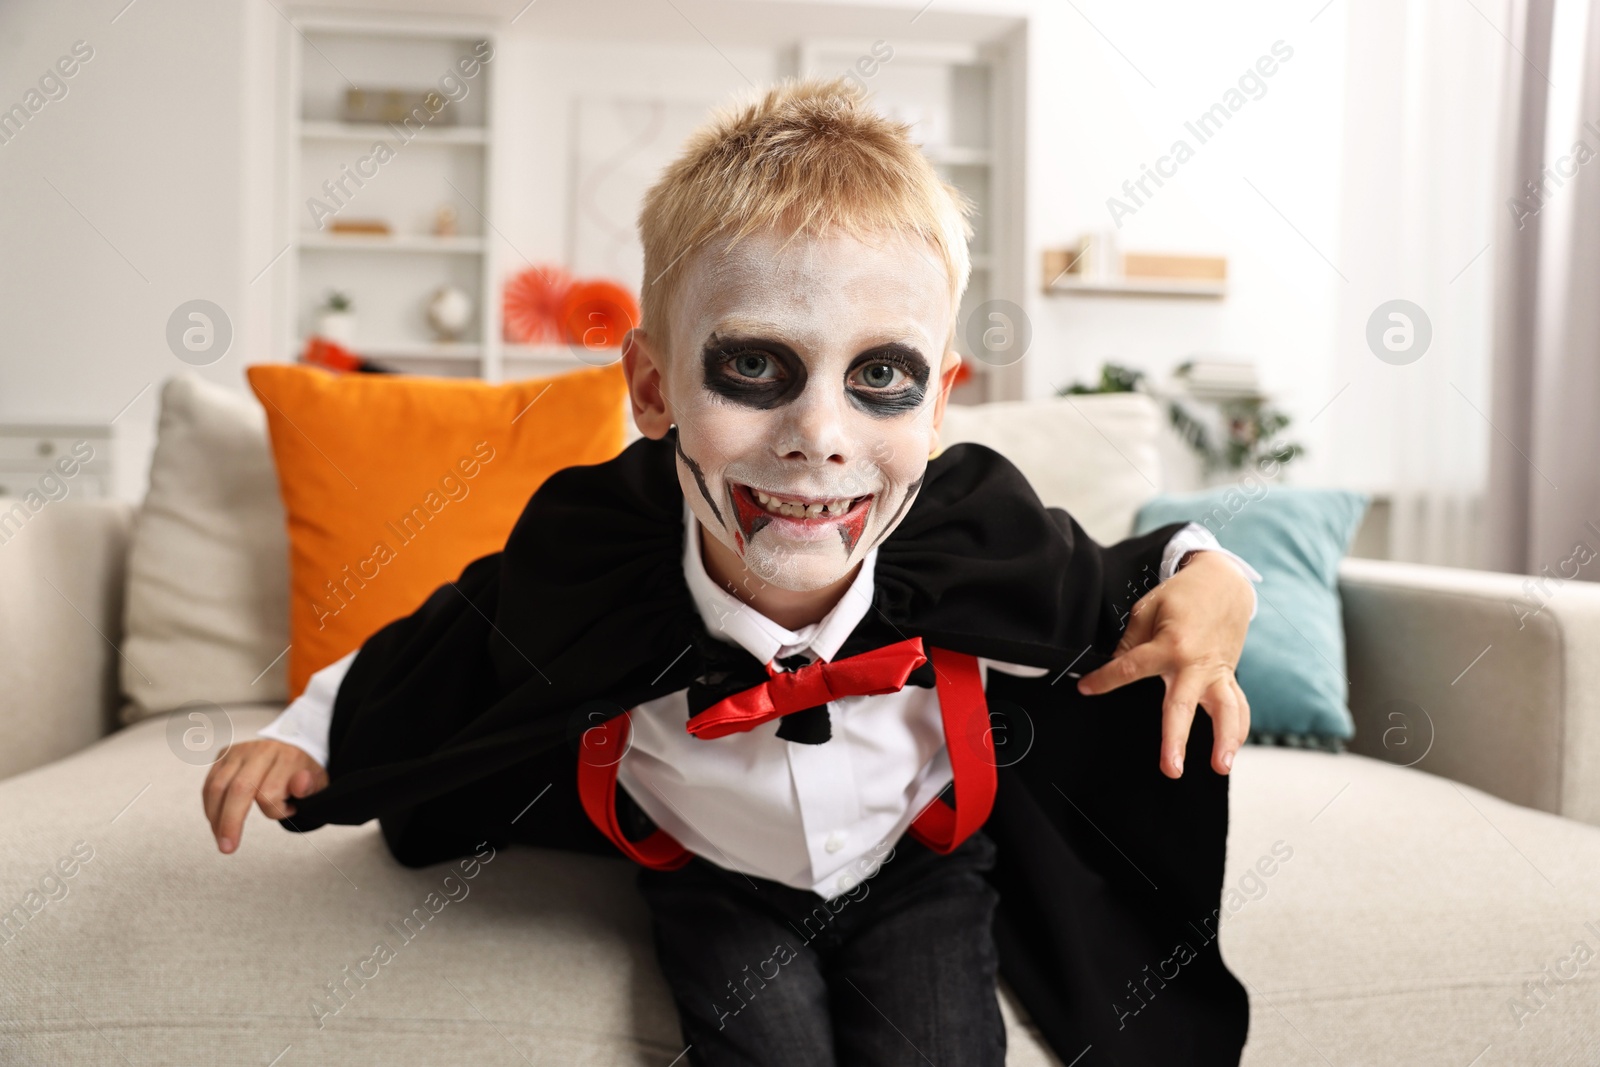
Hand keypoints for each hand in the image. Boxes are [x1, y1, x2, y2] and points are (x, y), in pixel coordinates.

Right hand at [202, 739, 327, 853]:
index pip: (271, 793)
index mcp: (286, 756)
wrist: (291, 748)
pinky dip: (210, 806)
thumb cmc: (301, 770)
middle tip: (227, 848)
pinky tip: (216, 822)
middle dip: (230, 822)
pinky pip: (209, 784)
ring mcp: (239, 752)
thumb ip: (310, 786)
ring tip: (221, 839)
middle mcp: (260, 751)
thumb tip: (300, 784)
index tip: (288, 810)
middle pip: (238, 788)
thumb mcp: (317, 781)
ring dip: (216, 818)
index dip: (276, 811)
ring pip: (218, 787)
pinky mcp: (224, 755)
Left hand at [1076, 551, 1252, 778]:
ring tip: (1220, 766)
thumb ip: (1132, 642)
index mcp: (1170, 644)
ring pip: (1225, 710)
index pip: (1129, 669)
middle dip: (1175, 740)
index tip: (1085, 688)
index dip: (1104, 680)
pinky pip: (1238, 705)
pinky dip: (1238, 728)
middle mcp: (1195, 663)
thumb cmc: (1182, 594)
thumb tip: (1118, 666)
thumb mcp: (1148, 608)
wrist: (1224, 583)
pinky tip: (1231, 750)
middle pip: (1182, 706)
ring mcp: (1216, 672)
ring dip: (1225, 740)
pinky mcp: (1228, 676)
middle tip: (1171, 768)